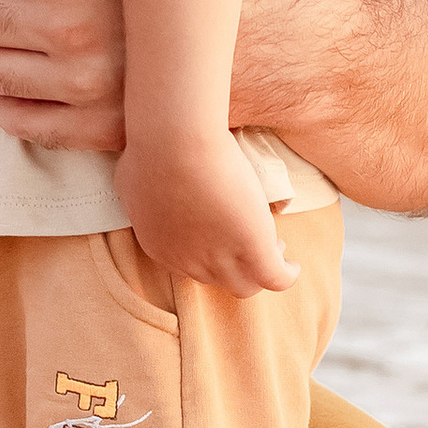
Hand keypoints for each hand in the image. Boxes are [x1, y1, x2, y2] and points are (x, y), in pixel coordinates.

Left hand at [116, 128, 297, 296]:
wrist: (176, 142)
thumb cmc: (153, 148)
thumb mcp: (135, 178)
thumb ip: (143, 193)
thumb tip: (146, 186)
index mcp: (161, 246)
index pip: (188, 267)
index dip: (208, 254)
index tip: (220, 234)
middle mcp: (188, 261)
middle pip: (217, 279)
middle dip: (234, 263)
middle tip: (247, 239)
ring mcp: (221, 258)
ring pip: (246, 285)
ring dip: (260, 269)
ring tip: (273, 246)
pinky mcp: (253, 248)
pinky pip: (275, 279)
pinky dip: (286, 275)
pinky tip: (291, 264)